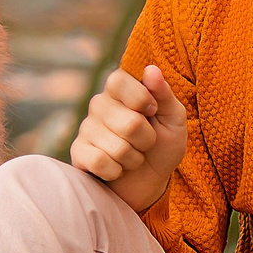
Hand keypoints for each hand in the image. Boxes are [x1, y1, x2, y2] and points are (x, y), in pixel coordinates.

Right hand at [71, 63, 188, 212]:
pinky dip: (116, 170)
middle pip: (130, 123)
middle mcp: (99, 105)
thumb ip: (164, 94)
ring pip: (118, 147)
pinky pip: (99, 162)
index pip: (118, 80)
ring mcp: (86, 128)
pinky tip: (116, 168)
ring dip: (134, 158)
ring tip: (132, 156)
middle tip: (145, 142)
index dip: (141, 98)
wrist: (149, 181)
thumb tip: (151, 70)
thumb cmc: (163, 145)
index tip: (153, 111)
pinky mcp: (78, 153)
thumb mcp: (173, 119)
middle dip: (147, 139)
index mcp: (120, 90)